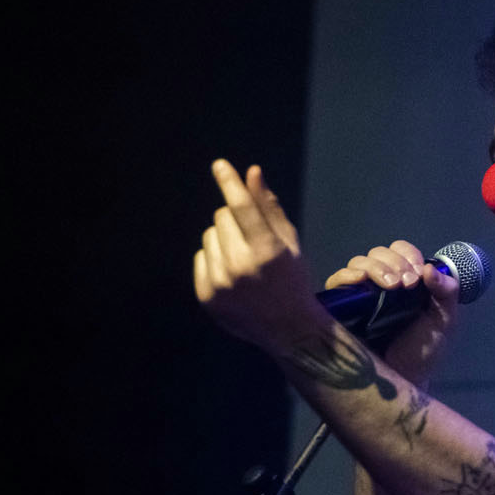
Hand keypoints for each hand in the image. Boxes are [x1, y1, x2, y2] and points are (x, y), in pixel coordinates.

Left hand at [194, 159, 326, 353]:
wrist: (290, 330)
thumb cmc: (294, 280)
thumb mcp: (290, 243)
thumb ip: (268, 207)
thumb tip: (251, 172)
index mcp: (267, 251)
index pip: (241, 207)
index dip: (230, 182)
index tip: (219, 165)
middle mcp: (240, 266)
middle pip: (222, 217)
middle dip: (236, 221)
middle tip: (253, 240)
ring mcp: (220, 283)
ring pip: (209, 236)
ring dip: (223, 240)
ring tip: (243, 260)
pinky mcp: (206, 295)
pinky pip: (201, 257)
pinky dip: (214, 260)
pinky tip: (232, 275)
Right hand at [324, 240, 461, 384]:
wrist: (402, 379)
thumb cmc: (422, 351)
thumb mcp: (443, 321)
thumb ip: (447, 293)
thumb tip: (430, 268)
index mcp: (405, 281)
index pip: (401, 251)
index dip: (408, 256)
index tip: (418, 275)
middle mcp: (380, 283)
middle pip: (379, 253)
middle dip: (395, 263)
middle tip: (407, 283)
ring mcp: (360, 294)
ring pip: (358, 263)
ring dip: (376, 267)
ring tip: (391, 286)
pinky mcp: (341, 307)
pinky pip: (336, 281)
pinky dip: (347, 275)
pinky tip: (360, 281)